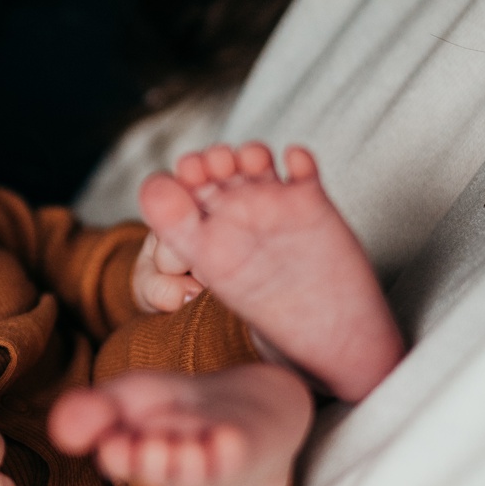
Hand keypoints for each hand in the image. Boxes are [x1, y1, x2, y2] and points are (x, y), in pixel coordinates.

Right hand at [50, 364, 310, 485]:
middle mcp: (174, 460)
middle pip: (156, 464)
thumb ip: (92, 411)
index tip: (107, 445)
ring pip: (195, 464)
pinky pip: (238, 453)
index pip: (119, 453)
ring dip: (179, 459)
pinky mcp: (249, 447)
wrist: (256, 420)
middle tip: (125, 449)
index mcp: (138, 452)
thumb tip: (61, 429)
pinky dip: (230, 448)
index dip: (114, 451)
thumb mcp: (130, 403)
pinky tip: (224, 439)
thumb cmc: (183, 414)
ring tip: (165, 448)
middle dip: (142, 459)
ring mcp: (213, 455)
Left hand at [135, 142, 401, 401]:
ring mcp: (274, 208)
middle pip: (218, 170)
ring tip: (253, 162)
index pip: (184, 190)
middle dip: (214, 159)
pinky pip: (300, 169)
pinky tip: (295, 162)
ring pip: (255, 163)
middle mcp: (237, 219)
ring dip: (251, 153)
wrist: (331, 332)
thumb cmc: (275, 314)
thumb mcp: (212, 267)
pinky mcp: (310, 204)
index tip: (189, 174)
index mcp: (208, 235)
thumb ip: (178, 228)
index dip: (184, 174)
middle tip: (217, 165)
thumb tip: (153, 185)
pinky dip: (298, 158)